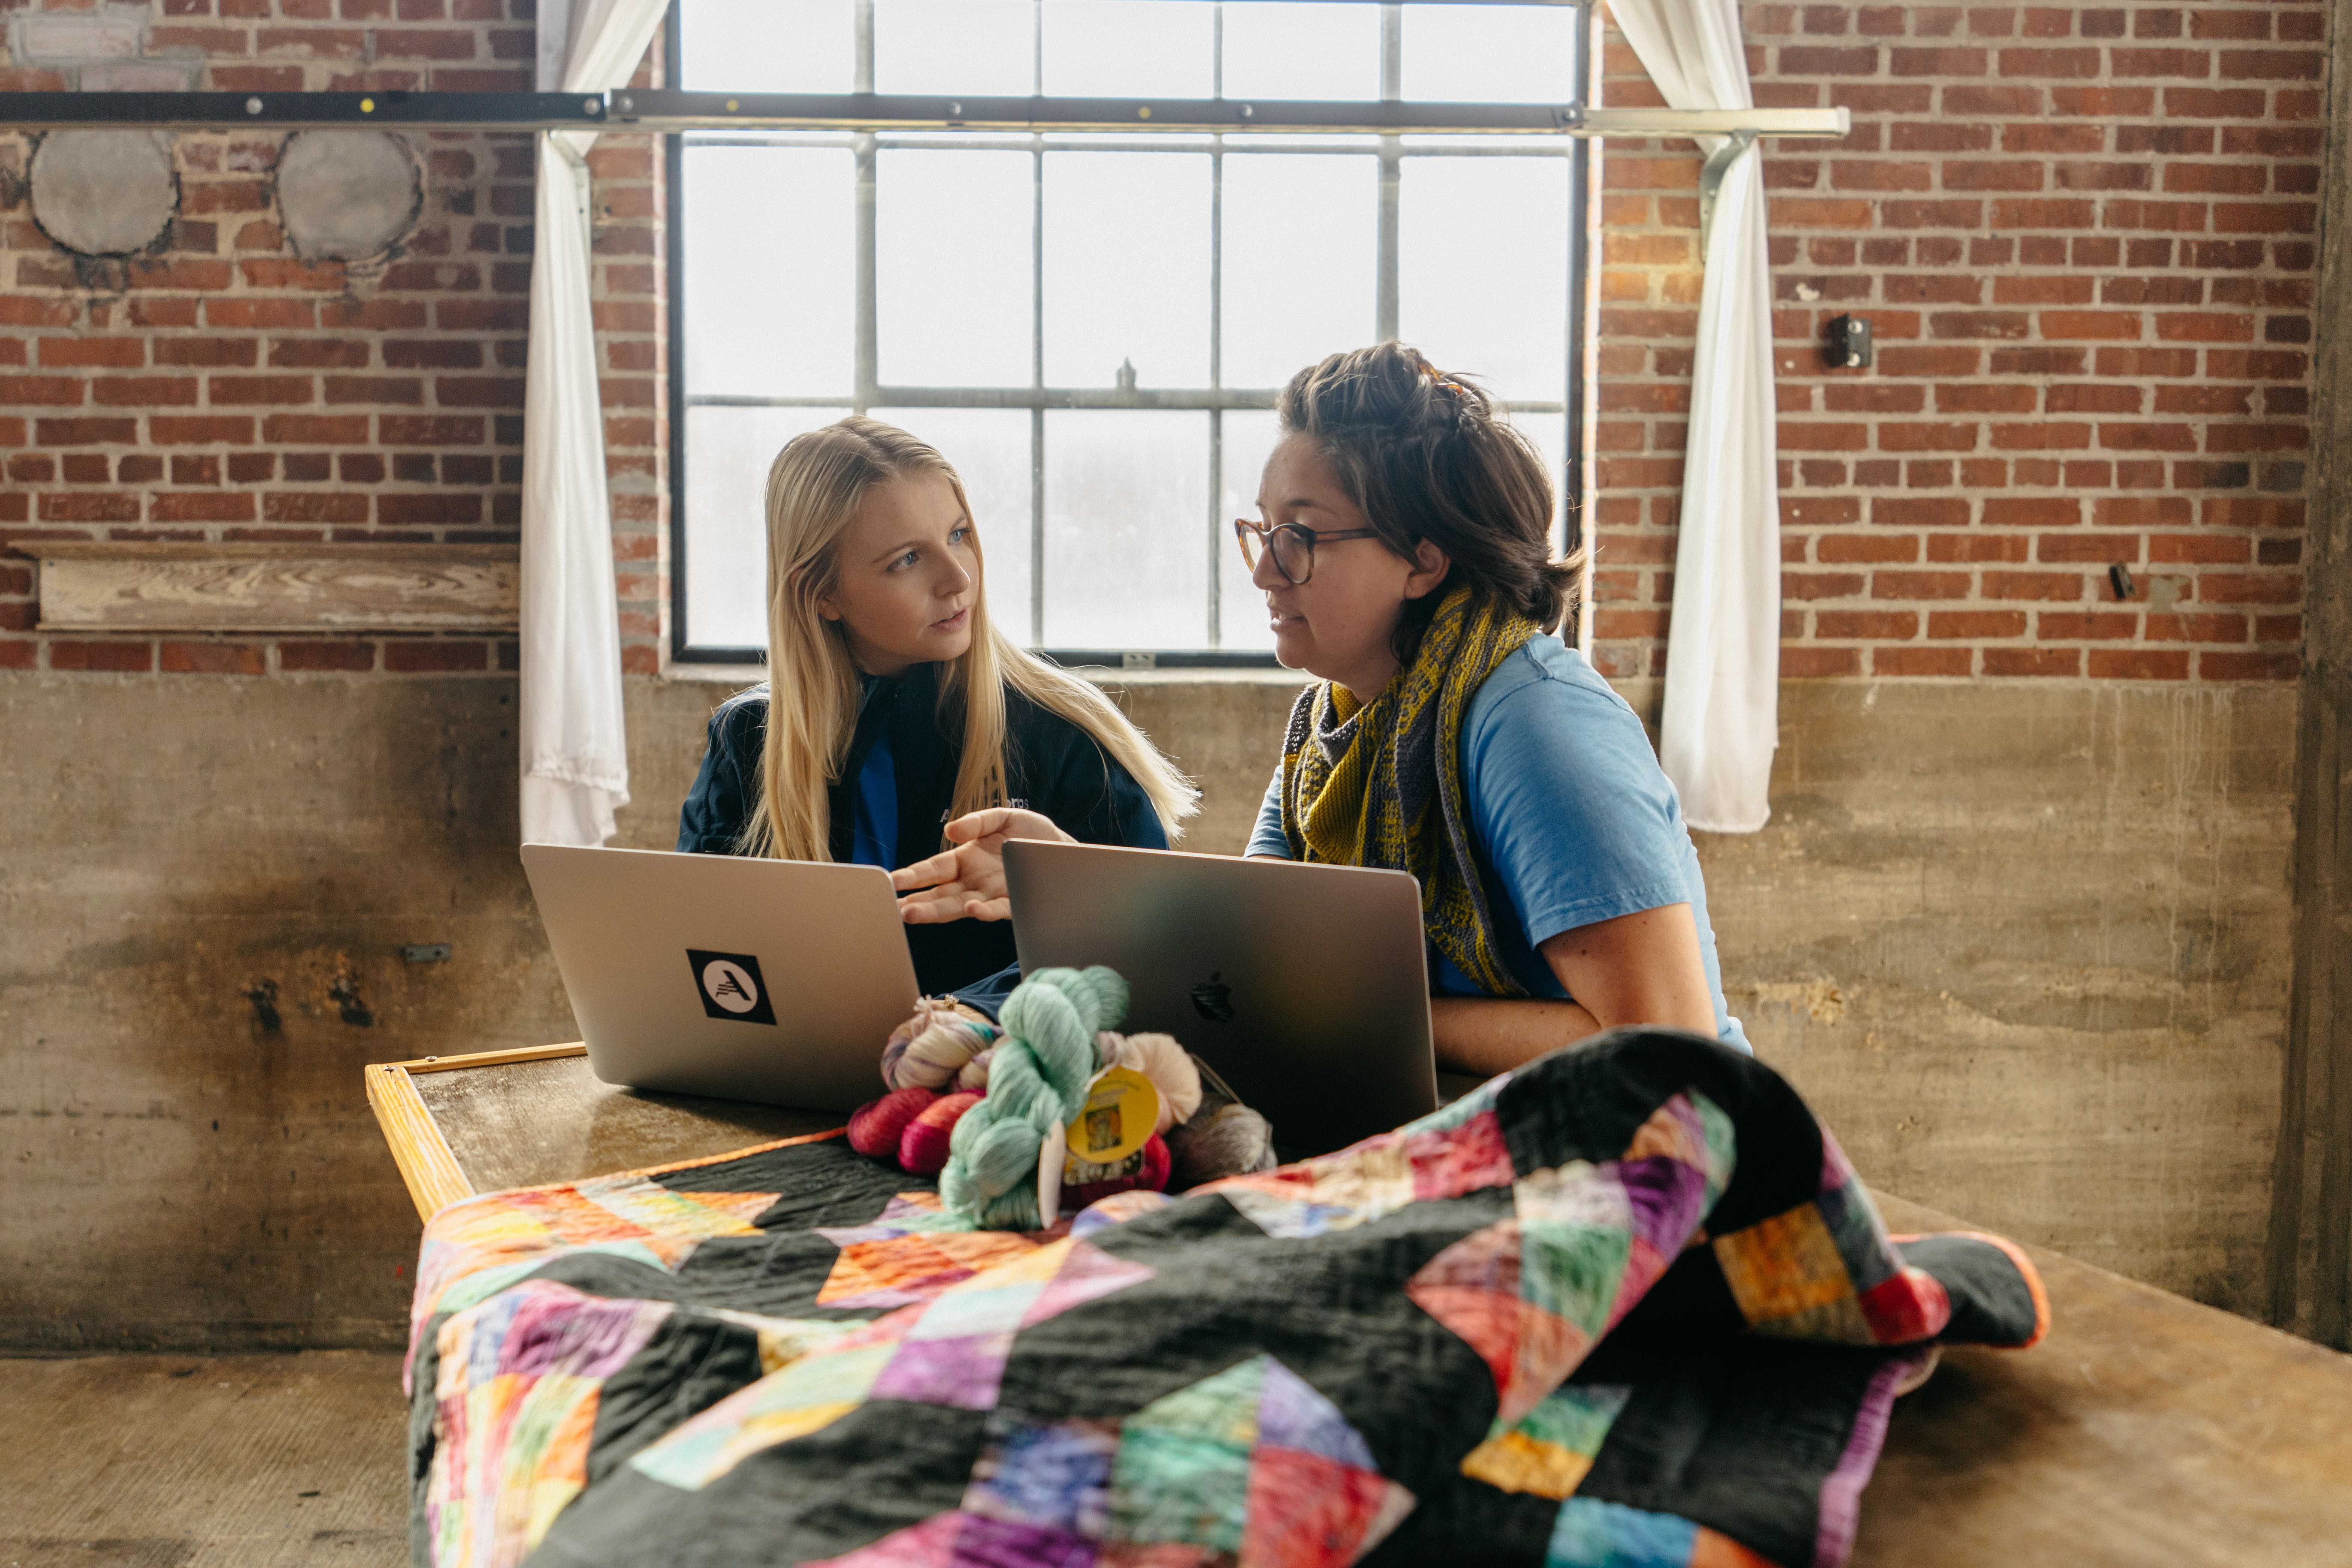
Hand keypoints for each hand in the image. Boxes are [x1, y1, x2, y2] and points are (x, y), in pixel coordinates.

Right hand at [891, 807, 1074, 923]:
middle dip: (917, 902)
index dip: (913, 875)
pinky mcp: (1014, 902)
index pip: (934, 869)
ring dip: (937, 911)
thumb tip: (949, 831)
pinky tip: (970, 909)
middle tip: (895, 910)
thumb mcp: (1003, 818)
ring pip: (958, 906)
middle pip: (940, 894)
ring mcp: (991, 894)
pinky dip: (982, 910)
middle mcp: (974, 881)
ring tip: (915, 914)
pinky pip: (995, 909)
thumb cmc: (1031, 834)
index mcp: (966, 859)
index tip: (892, 881)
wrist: (1063, 849)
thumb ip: (977, 821)